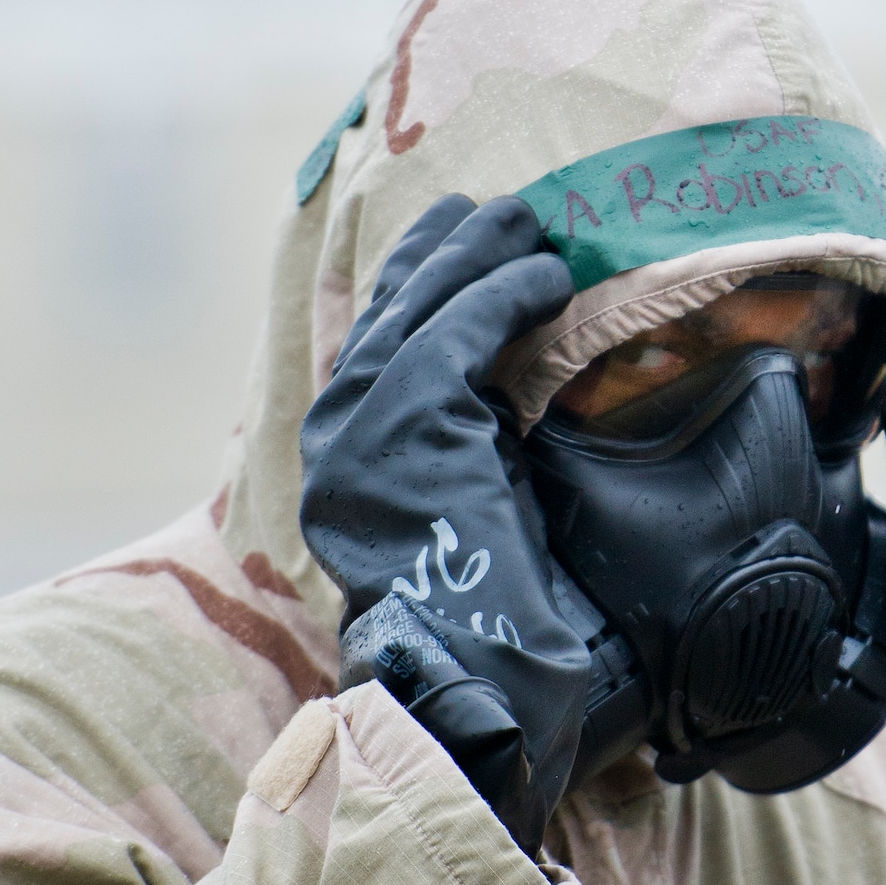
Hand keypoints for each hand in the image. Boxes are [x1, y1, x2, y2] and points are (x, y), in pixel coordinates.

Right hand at [300, 196, 589, 854]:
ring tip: (531, 225)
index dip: (421, 279)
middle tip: (503, 211)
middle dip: (447, 250)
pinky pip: (460, 334)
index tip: (463, 237)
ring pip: (423, 308)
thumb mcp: (475, 500)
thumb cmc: (498, 606)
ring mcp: (362, 429)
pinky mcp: (407, 428)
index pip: (378, 339)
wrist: (483, 673)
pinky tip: (546, 279)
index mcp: (349, 454)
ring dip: (481, 255)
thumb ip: (472, 441)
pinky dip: (506, 297)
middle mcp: (339, 435)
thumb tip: (518, 390)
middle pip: (392, 309)